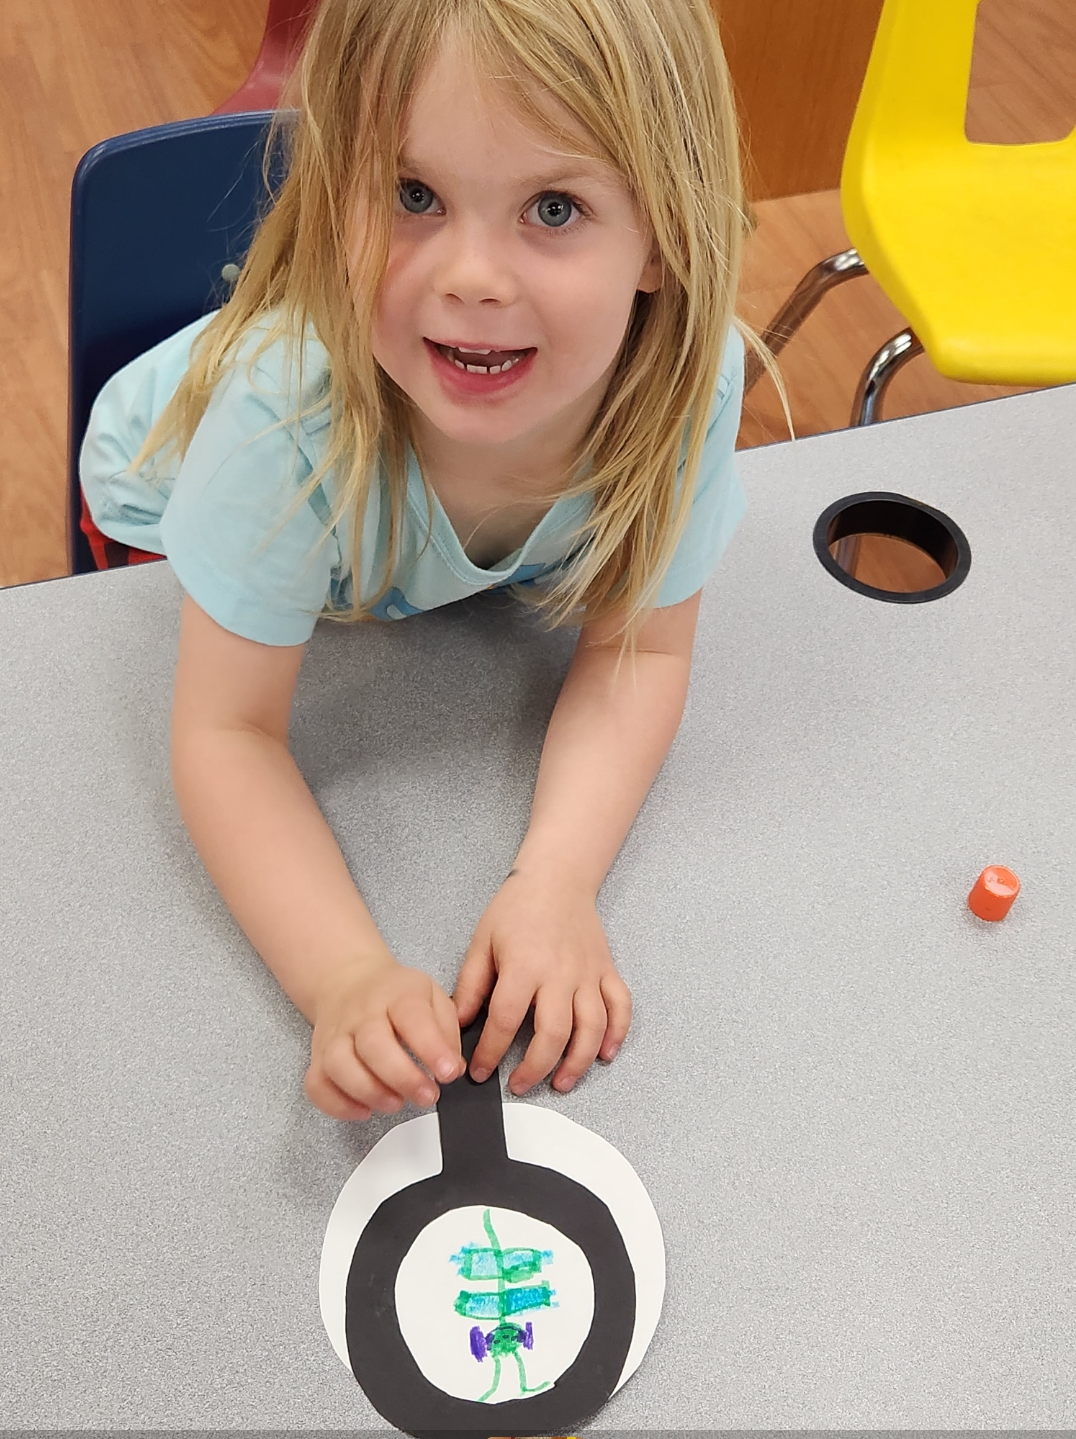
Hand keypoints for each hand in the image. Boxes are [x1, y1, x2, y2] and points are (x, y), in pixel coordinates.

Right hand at [305, 955, 464, 1120]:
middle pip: (373, 1044)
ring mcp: (335, 1036)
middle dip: (403, 1077)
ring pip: (340, 1065)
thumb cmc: (394, 995)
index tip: (448, 1072)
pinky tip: (364, 1110)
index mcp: (396, 995)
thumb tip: (453, 1067)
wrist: (347, 980)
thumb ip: (446, 1030)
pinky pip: (317, 1085)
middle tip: (427, 1096)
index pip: (412, 1016)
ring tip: (396, 1102)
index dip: (432, 1047)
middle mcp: (361, 1014)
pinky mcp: (318, 1058)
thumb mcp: (431, 995)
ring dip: (370, 1092)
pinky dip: (338, 1105)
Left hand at [454, 870, 631, 1095]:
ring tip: (560, 1083)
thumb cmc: (516, 908)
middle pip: (553, 1034)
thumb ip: (471, 985)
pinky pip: (620, 1007)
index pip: (506, 1020)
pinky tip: (604, 1054)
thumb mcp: (482, 942)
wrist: (556, 879)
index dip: (491, 1052)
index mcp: (524, 966)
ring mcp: (588, 974)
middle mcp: (560, 974)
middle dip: (536, 1068)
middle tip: (520, 1085)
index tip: (479, 1070)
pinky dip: (617, 1034)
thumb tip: (460, 1024)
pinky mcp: (607, 971)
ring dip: (578, 1062)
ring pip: (591, 1028)